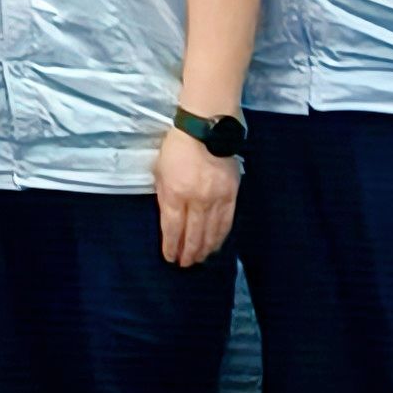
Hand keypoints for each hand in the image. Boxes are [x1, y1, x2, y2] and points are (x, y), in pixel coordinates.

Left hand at [154, 126, 238, 270]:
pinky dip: (221, 236)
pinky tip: (216, 245)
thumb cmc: (177, 146)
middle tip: (185, 264)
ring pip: (211, 232)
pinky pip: (226, 222)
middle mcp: (196, 199)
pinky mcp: (231, 194)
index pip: (172, 227)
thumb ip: (164, 196)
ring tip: (200, 259)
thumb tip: (169, 219)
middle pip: (192, 234)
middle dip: (188, 252)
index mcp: (175, 192)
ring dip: (205, 248)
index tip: (169, 257)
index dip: (171, 246)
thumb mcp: (160, 170)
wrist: (206, 128)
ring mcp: (216, 198)